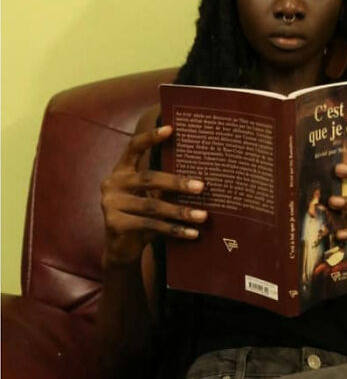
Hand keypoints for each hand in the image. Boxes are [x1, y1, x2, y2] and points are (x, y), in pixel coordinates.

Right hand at [100, 124, 206, 266]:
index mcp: (121, 170)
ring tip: (203, 215)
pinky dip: (174, 230)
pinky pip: (150, 225)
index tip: (171, 129)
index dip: (150, 137)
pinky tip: (192, 233)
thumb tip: (199, 177)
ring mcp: (110, 204)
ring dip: (180, 212)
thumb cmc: (141, 215)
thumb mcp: (149, 195)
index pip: (133, 147)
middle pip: (148, 178)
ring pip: (152, 206)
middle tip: (201, 187)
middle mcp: (112, 183)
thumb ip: (162, 184)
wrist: (121, 249)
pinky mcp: (114, 224)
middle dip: (177, 183)